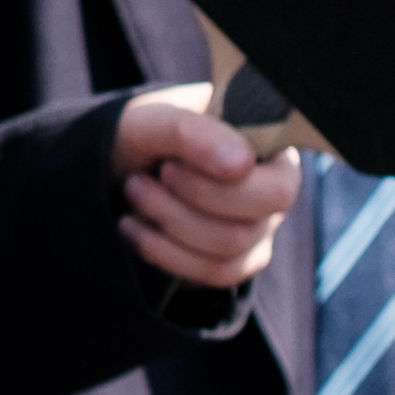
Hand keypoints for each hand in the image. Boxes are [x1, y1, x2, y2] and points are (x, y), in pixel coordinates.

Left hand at [109, 83, 295, 297]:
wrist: (118, 164)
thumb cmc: (143, 135)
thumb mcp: (153, 120)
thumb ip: (194, 131)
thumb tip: (242, 164)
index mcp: (270, 147)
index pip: (277, 187)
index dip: (218, 189)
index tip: (167, 167)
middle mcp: (274, 190)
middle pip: (251, 226)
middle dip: (182, 209)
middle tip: (138, 181)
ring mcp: (258, 229)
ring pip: (229, 252)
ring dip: (168, 225)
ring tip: (134, 194)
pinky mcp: (234, 260)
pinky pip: (214, 273)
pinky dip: (166, 253)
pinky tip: (135, 228)